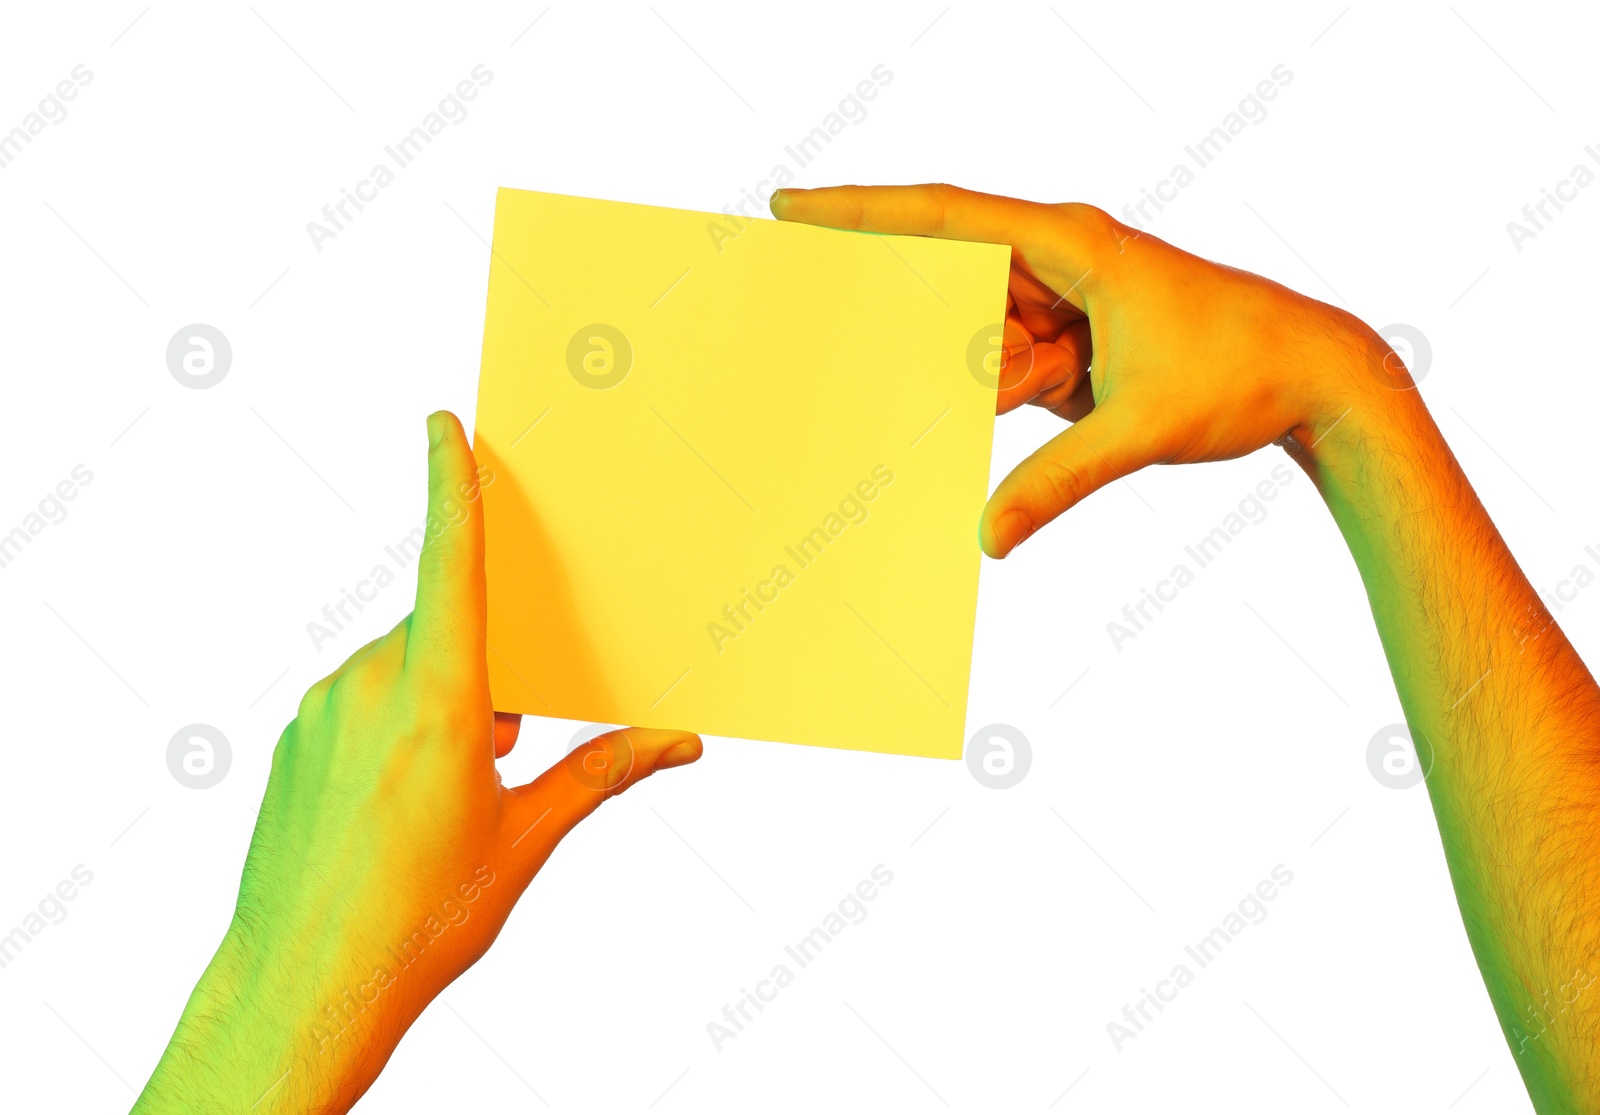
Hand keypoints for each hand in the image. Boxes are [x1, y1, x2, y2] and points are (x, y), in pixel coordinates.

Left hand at [133, 412, 701, 1113]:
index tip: (442, 426)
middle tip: (501, 746)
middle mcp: (369, 688)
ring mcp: (321, 712)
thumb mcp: (524, 840)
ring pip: (398, 666)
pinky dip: (391, 724)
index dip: (450, 486)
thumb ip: (600, 772)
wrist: (302, 989)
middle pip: (441, 628)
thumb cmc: (416, 921)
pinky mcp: (295, 741)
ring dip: (435, 700)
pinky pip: (357, 700)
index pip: (449, 564)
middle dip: (480, 668)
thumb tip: (677, 743)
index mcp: (437, 701)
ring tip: (447, 792)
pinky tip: (398, 803)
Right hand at [771, 184, 1404, 556]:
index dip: (859, 211)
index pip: (944, 216)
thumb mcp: (1143, 429)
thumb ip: (1060, 481)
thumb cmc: (1243, 374)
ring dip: (979, 375)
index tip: (791, 208)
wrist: (1317, 377)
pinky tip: (1010, 408)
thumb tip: (989, 538)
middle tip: (879, 337)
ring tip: (1035, 396)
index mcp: (1074, 244)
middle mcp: (1062, 260)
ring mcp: (1066, 303)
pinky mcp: (1073, 344)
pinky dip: (995, 392)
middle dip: (910, 312)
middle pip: (951, 279)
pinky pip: (1006, 365)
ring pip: (979, 334)